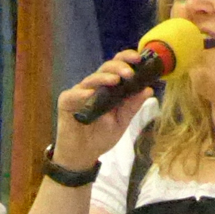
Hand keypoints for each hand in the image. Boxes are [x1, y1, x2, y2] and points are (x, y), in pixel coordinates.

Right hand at [51, 47, 153, 168]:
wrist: (84, 155)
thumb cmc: (101, 136)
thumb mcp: (121, 122)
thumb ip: (132, 106)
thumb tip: (148, 90)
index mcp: (108, 88)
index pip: (117, 67)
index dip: (126, 59)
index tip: (139, 59)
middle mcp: (94, 87)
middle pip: (105, 69)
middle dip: (118, 67)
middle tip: (129, 73)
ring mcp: (79, 93)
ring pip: (91, 79)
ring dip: (104, 78)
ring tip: (115, 80)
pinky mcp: (66, 102)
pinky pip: (73, 95)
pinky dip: (82, 94)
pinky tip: (90, 94)